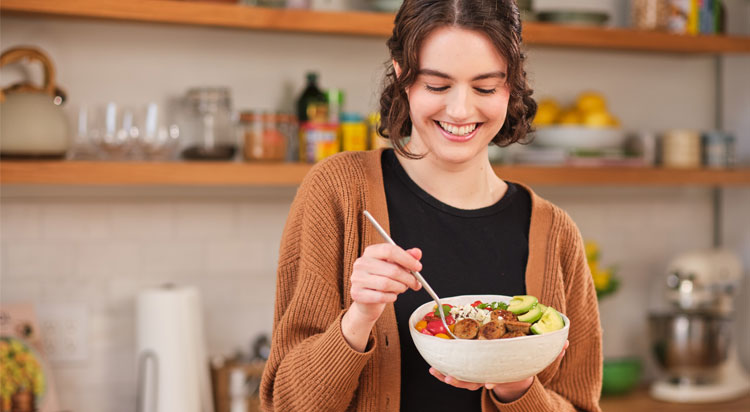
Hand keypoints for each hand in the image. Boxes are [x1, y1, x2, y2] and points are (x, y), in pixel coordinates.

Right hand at [348, 243, 421, 323]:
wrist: (368, 300)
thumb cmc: (382, 280)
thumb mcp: (394, 266)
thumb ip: (406, 258)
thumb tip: (417, 253)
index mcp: (370, 252)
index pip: (390, 250)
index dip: (407, 259)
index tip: (418, 267)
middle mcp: (361, 263)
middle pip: (391, 269)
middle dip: (408, 278)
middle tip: (415, 283)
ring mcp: (357, 278)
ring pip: (387, 284)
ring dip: (400, 288)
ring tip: (403, 288)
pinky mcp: (357, 293)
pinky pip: (381, 296)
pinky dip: (391, 297)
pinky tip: (392, 296)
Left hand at [429, 340, 569, 401]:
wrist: (514, 373)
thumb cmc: (521, 361)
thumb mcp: (536, 357)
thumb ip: (551, 350)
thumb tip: (565, 342)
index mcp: (503, 372)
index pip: (498, 377)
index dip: (493, 381)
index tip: (489, 383)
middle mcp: (489, 375)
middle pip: (474, 381)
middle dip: (463, 381)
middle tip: (451, 379)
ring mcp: (478, 374)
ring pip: (462, 379)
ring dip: (448, 376)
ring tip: (436, 373)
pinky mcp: (469, 368)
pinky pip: (455, 371)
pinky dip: (442, 370)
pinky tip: (432, 367)